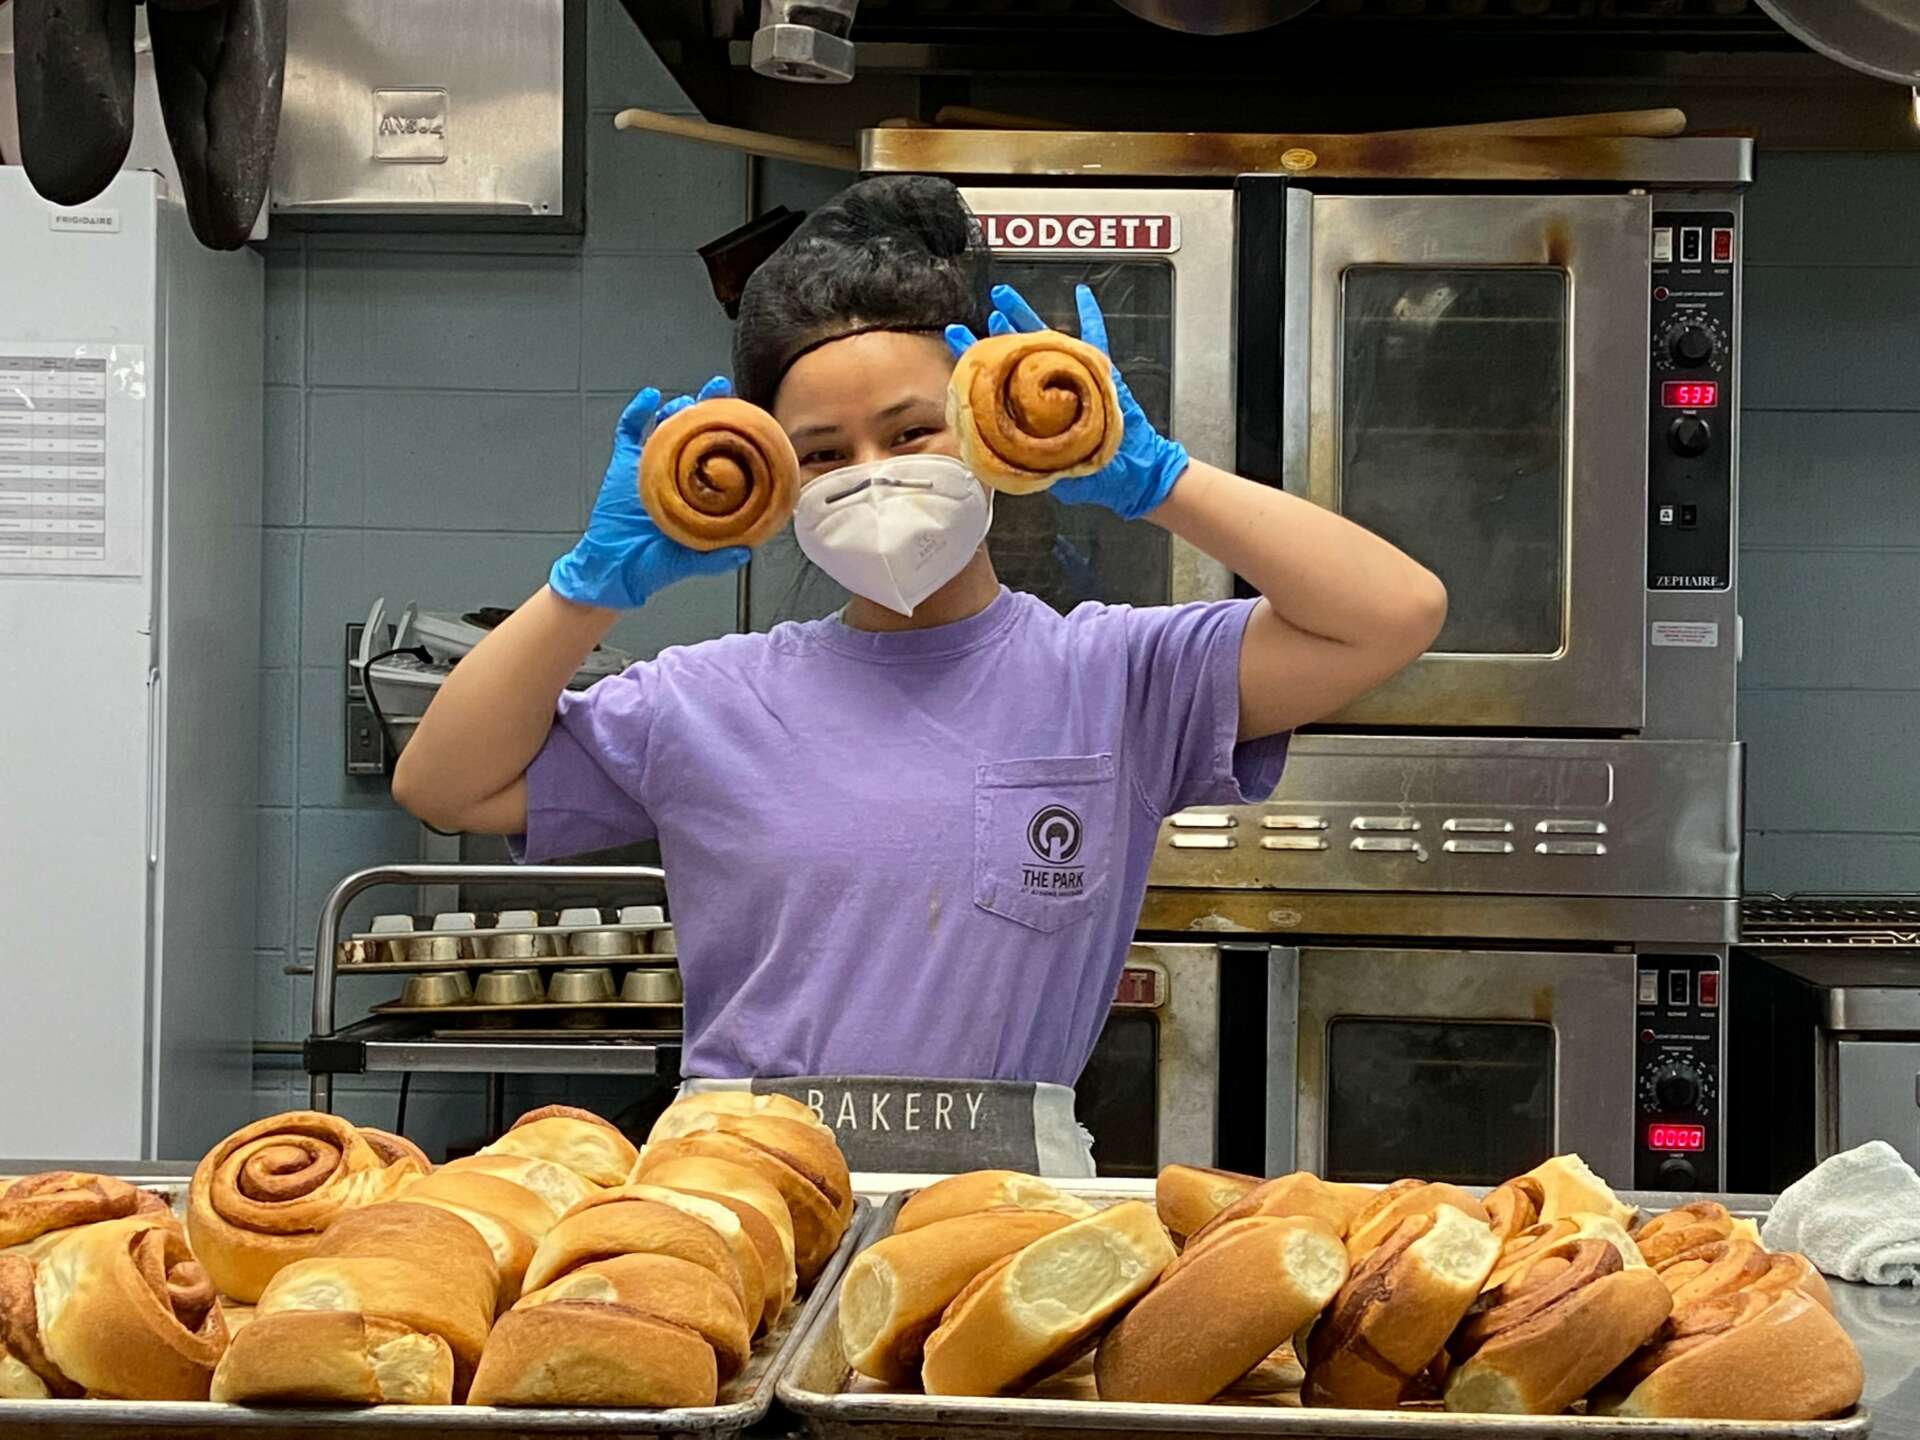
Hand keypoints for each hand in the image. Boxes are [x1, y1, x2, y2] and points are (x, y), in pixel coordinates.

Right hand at [549, 377, 750, 609]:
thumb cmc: (654, 566)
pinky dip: (636, 412)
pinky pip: (628, 431)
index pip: (719, 455)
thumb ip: (718, 558)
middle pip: (694, 433)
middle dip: (706, 407)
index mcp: (696, 493)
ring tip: (686, 402)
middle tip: (719, 389)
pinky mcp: (624, 465)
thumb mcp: (692, 561)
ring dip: (676, 408)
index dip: (730, 434)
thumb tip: (747, 550)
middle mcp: (676, 475)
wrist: (614, 569)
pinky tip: (648, 397)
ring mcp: (649, 466)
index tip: (746, 416)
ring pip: (665, 426)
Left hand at [945, 283, 1188, 520]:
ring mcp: (1075, 378)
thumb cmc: (1091, 475)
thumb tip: (989, 451)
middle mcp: (1050, 390)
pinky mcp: (1101, 375)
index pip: (998, 379)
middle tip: (986, 305)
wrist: (1129, 476)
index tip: (956, 335)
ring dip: (1028, 315)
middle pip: (1019, 351)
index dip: (977, 357)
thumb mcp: (1048, 469)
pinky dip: (1091, 317)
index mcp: (1032, 411)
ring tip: (1006, 296)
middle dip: (1001, 327)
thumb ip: (1023, 457)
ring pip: (1047, 339)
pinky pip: (1096, 340)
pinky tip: (1082, 296)